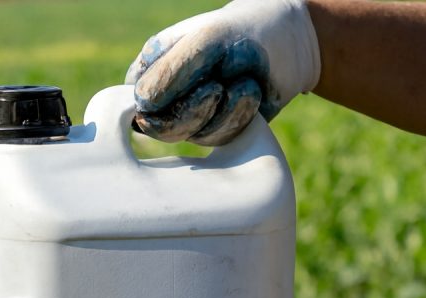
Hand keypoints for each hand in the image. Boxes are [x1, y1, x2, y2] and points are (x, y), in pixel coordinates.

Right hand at [125, 0, 320, 145]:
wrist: (288, 43)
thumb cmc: (241, 32)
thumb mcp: (205, 40)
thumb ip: (170, 71)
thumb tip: (143, 108)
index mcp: (149, 72)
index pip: (137, 102)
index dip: (161, 101)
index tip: (194, 81)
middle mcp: (164, 99)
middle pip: (161, 128)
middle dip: (194, 109)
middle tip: (216, 87)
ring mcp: (189, 117)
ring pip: (191, 135)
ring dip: (223, 109)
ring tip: (242, 81)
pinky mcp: (215, 130)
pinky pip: (219, 138)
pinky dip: (238, 115)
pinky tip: (250, 93)